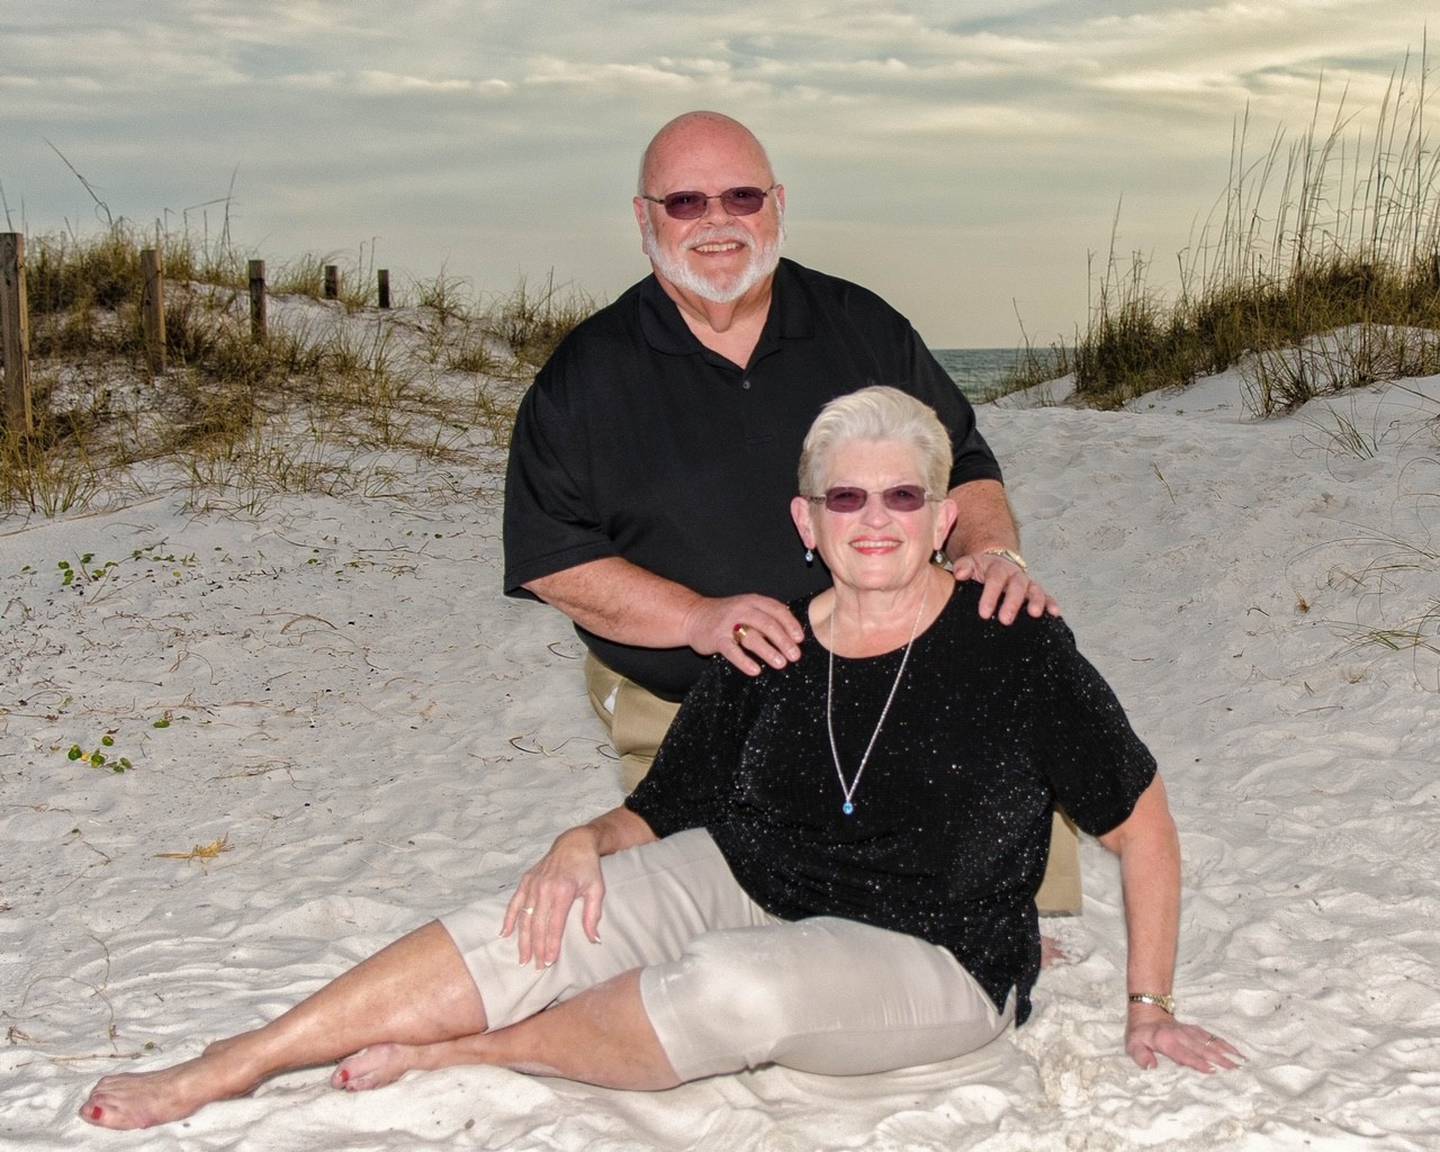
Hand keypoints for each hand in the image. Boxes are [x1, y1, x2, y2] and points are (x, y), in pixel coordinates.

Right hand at [501, 827, 605, 968]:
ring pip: (524, 917)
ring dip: (523, 939)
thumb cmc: (587, 868)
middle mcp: (545, 888)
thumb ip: (592, 915)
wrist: (574, 843)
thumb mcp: (597, 889)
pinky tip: (505, 934)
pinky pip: (514, 903)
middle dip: (537, 948)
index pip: (555, 924)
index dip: (551, 944)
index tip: (549, 961)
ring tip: (523, 958)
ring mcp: (533, 884)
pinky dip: (509, 919)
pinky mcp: (526, 881)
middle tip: (537, 967)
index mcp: (563, 891)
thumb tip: (594, 939)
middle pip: (537, 925)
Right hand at [682, 593, 804, 675]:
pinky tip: (755, 670)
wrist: (693, 616)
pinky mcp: (716, 638)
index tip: (800, 639)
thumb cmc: (725, 616)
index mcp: (753, 601)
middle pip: (767, 623)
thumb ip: (766, 617)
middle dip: (783, 640)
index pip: (777, 610)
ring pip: (751, 636)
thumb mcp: (747, 608)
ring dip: (768, 650)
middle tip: (795, 655)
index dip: (790, 624)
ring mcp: (728, 624)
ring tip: (781, 663)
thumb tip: (792, 635)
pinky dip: (744, 661)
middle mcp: (742, 609)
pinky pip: (732, 650)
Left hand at [950, 552, 1059, 624]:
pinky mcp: (1036, 591)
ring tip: (1035, 614)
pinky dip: (1051, 603)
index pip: (994, 580)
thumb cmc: (981, 569)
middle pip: (1016, 586)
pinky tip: (1055, 613)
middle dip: (1012, 603)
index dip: (990, 596)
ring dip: (1036, 601)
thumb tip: (960, 574)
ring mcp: (1027, 583)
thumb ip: (964, 567)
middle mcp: (1015, 574)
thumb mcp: (970, 563)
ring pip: (1034, 590)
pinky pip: (1046, 596)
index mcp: (997, 568)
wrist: (996, 561)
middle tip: (1005, 620)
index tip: (984, 613)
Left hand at [1125, 1008, 1243, 1072]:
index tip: (1211, 1070)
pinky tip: (1237, 1052)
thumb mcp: (1133, 1045)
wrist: (1147, 1011)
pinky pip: (1212, 1037)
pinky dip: (1225, 1044)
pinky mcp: (1196, 1030)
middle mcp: (1181, 1035)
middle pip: (1202, 1048)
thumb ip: (1140, 1056)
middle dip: (1218, 1059)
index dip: (1196, 1062)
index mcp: (1166, 1041)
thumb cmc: (1140, 1034)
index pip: (1183, 1053)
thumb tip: (1151, 1067)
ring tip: (1241, 1062)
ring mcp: (1190, 1032)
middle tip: (1235, 1070)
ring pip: (1210, 1042)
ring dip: (1226, 1052)